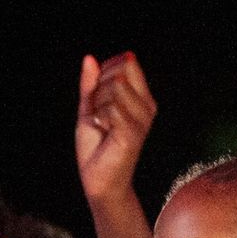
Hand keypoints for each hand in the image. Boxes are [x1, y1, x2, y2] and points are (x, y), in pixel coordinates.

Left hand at [75, 52, 155, 202]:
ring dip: (98, 106)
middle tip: (99, 114)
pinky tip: (104, 131)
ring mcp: (142, 119)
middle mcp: (147, 106)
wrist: (99, 179)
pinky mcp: (134, 132)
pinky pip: (112, 107)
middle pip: (119, 73)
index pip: (126, 63)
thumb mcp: (90, 108)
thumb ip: (90, 84)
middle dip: (99, 90)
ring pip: (114, 89)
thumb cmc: (96, 146)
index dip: (103, 73)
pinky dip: (100, 117)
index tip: (98, 96)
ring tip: (102, 124)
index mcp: (141, 97)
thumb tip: (90, 58)